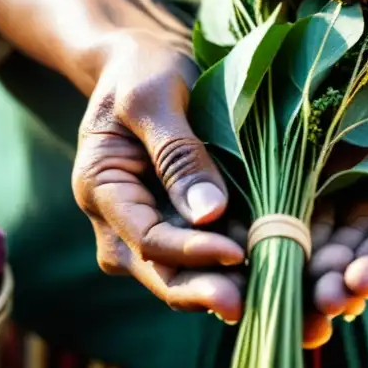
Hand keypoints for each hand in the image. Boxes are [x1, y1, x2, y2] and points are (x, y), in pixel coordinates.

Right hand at [72, 30, 245, 321]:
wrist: (142, 61)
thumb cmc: (144, 70)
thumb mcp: (156, 98)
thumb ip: (178, 155)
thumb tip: (209, 215)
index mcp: (101, 187)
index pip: (145, 237)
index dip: (189, 251)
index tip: (235, 252)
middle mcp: (117, 219)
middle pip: (157, 270)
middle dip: (201, 291)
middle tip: (246, 306)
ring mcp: (145, 226)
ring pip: (177, 273)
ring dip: (218, 288)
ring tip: (264, 297)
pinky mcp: (176, 224)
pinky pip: (198, 257)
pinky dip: (227, 269)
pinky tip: (266, 275)